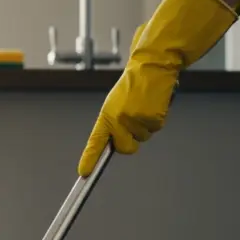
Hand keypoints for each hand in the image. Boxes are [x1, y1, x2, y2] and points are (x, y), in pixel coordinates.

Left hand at [79, 23, 174, 174]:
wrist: (151, 67)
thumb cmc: (133, 85)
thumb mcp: (115, 103)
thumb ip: (112, 122)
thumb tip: (114, 141)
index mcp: (106, 116)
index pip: (95, 141)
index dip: (89, 158)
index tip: (83, 172)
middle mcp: (119, 120)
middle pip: (125, 148)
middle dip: (130, 141)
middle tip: (133, 122)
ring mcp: (136, 121)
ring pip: (142, 138)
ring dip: (144, 126)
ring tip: (143, 106)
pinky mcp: (153, 119)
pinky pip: (155, 129)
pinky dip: (156, 120)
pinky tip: (153, 105)